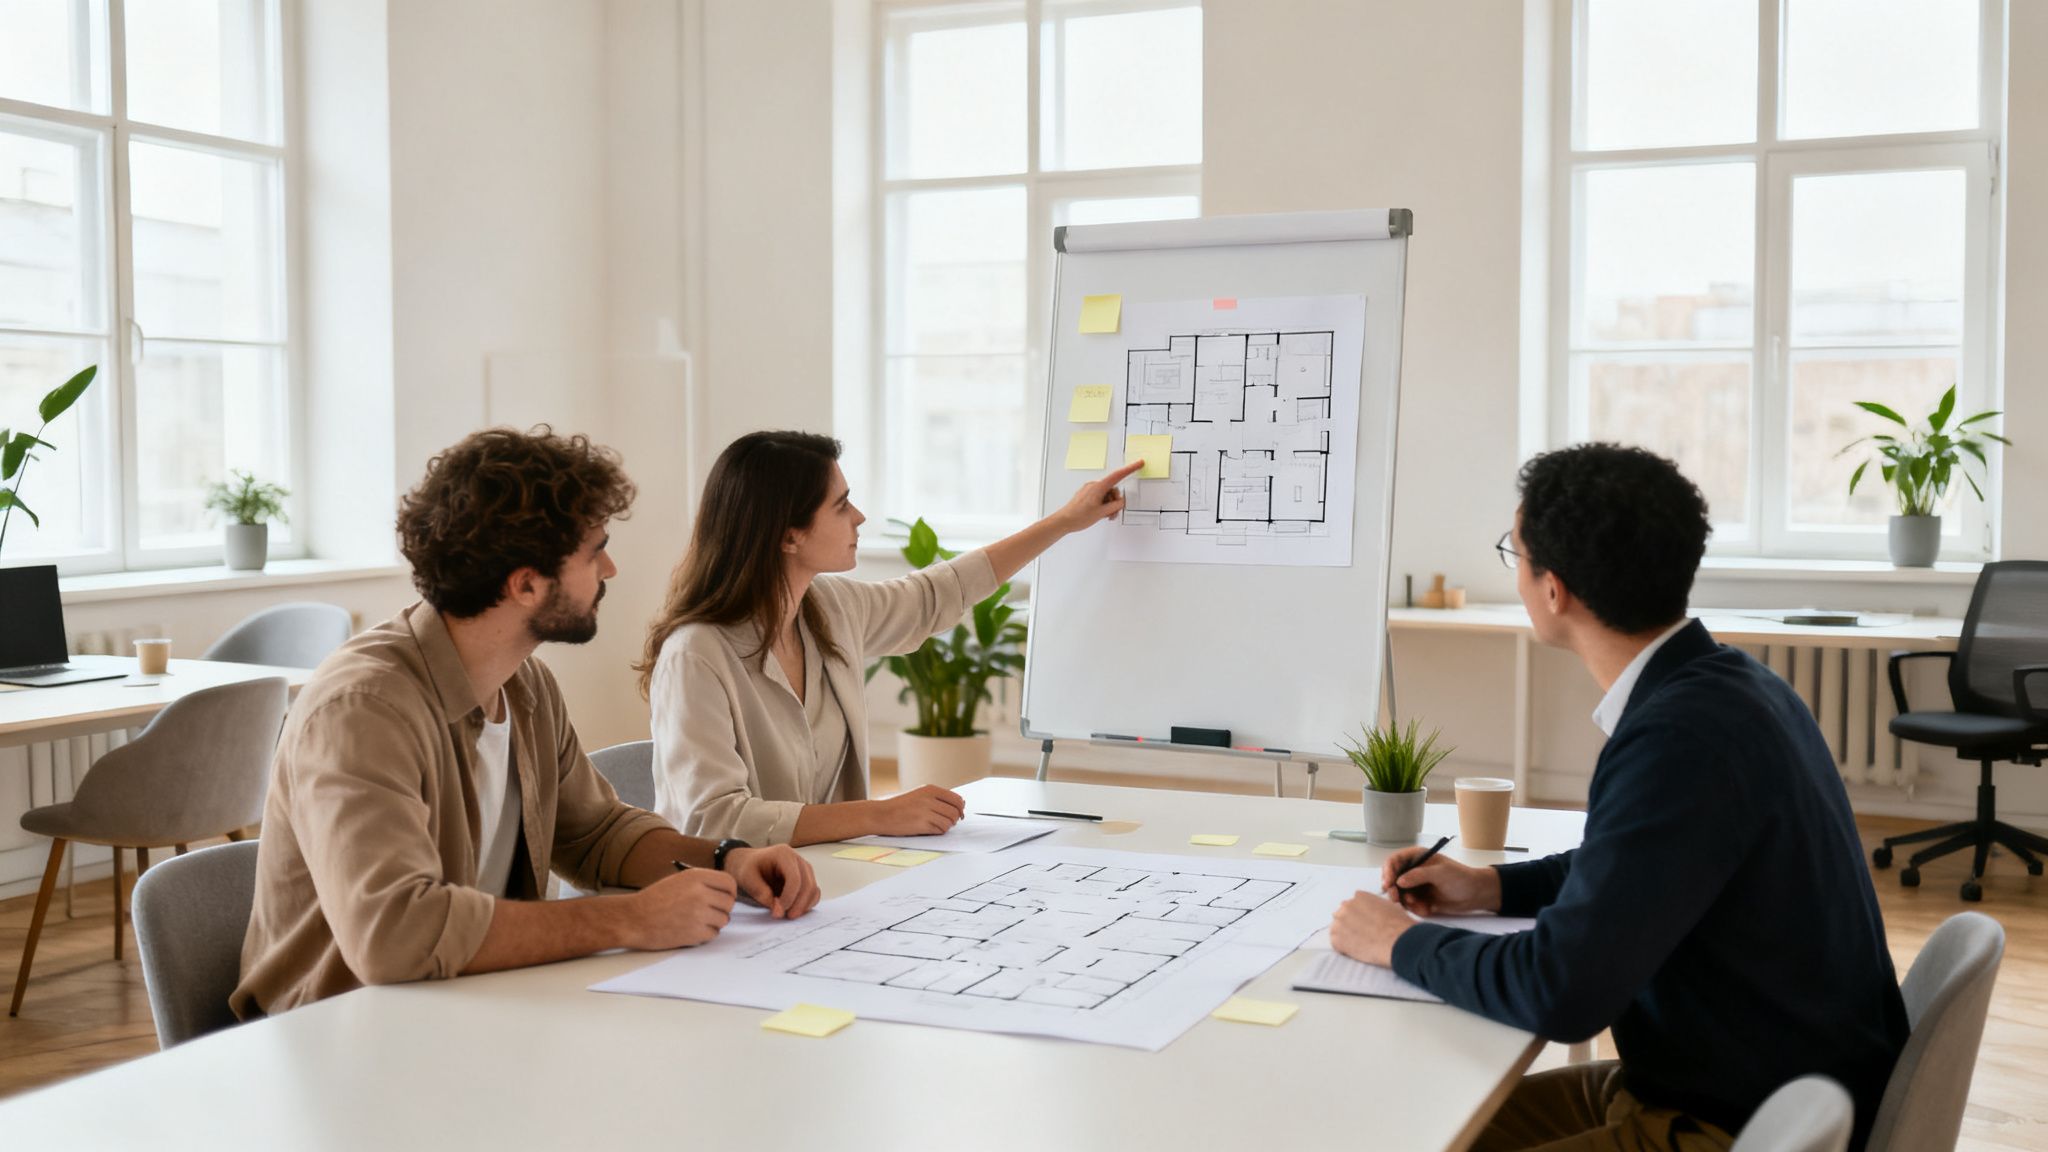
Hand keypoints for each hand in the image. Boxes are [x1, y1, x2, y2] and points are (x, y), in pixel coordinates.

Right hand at [624, 868, 736, 949]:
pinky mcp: (695, 933)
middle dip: (722, 909)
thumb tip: (726, 892)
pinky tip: (691, 930)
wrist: (633, 919)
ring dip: (714, 922)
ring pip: (724, 920)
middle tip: (708, 912)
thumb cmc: (654, 900)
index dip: (729, 892)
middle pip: (729, 903)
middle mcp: (700, 893)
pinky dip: (706, 934)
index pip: (729, 883)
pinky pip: (714, 934)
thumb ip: (702, 883)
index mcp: (696, 876)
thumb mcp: (679, 880)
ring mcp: (699, 913)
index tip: (724, 898)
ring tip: (696, 921)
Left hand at [726, 845, 820, 918]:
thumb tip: (779, 911)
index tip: (778, 912)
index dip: (789, 898)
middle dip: (799, 904)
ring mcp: (804, 868)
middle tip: (787, 917)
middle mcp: (798, 859)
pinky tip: (794, 910)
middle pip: (808, 884)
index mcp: (783, 854)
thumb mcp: (747, 879)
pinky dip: (807, 903)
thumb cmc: (747, 868)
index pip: (795, 878)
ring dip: (804, 905)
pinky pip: (813, 892)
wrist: (749, 863)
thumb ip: (762, 894)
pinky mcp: (806, 878)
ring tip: (789, 914)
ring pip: (813, 889)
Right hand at [867, 785, 964, 835]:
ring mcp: (925, 812)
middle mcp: (929, 799)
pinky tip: (931, 829)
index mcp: (930, 789)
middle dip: (954, 819)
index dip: (961, 808)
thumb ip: (938, 798)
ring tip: (937, 825)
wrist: (881, 814)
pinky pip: (940, 830)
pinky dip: (939, 832)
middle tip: (948, 822)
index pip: (957, 799)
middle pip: (955, 812)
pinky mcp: (921, 824)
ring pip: (949, 822)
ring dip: (946, 826)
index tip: (959, 813)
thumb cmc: (900, 806)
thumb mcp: (920, 794)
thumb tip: (961, 804)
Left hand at [1051, 460, 1141, 532]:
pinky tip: (1101, 514)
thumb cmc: (1079, 516)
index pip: (1118, 475)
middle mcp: (1094, 486)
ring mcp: (1090, 490)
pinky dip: (1104, 504)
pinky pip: (1100, 497)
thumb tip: (1121, 502)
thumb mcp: (1102, 513)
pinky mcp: (1087, 495)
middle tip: (1112, 513)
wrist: (1064, 521)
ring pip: (1107, 495)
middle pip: (1113, 489)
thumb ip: (1115, 506)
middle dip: (1115, 501)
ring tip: (1105, 516)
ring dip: (1109, 505)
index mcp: (1098, 487)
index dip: (1130, 469)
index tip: (1139, 463)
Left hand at [1329, 890, 1416, 967]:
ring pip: (1337, 928)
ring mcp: (1339, 922)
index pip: (1353, 904)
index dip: (1359, 915)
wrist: (1397, 941)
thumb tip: (1379, 911)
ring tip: (1359, 943)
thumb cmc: (1398, 925)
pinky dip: (1342, 948)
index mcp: (1360, 897)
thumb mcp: (1392, 906)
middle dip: (1350, 923)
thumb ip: (1378, 905)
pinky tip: (1355, 950)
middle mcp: (1346, 906)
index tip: (1364, 923)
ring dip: (1345, 935)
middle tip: (1361, 934)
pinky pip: (1335, 943)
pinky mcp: (1337, 939)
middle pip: (1343, 914)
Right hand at [1379, 847, 1501, 915]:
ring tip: (1421, 906)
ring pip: (1399, 895)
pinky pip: (1409, 905)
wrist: (1476, 895)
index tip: (1388, 884)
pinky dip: (1416, 909)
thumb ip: (1419, 875)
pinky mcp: (1420, 899)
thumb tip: (1399, 881)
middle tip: (1397, 900)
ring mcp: (1416, 885)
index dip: (1388, 872)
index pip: (1394, 861)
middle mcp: (1413, 871)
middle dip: (1394, 891)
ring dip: (1407, 902)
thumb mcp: (1440, 873)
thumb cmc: (1460, 877)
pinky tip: (1428, 909)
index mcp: (1416, 858)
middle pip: (1392, 879)